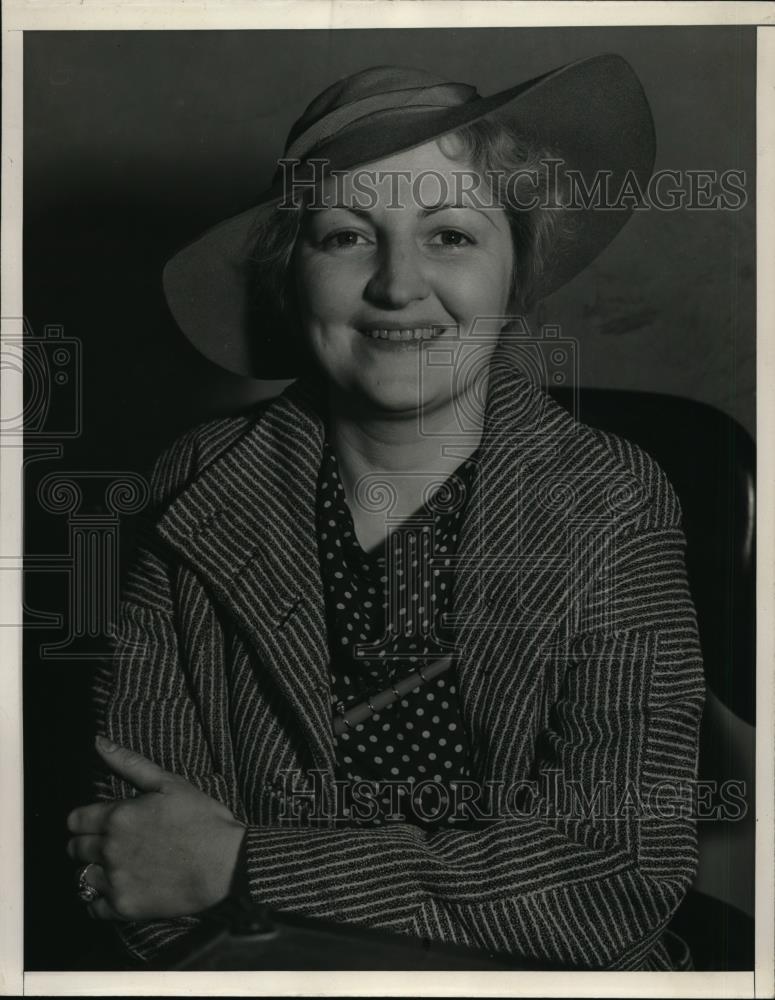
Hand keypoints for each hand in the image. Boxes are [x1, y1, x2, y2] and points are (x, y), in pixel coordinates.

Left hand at [67, 735, 245, 920]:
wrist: (226, 864)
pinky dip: (99, 900)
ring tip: (115, 867)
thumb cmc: (202, 820)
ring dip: (93, 871)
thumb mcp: (170, 783)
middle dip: (87, 844)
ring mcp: (116, 880)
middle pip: (74, 849)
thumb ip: (130, 763)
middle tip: (110, 843)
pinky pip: (93, 908)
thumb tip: (98, 742)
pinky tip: (118, 889)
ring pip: (81, 877)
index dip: (84, 820)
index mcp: (118, 816)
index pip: (75, 820)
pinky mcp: (124, 907)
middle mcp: (110, 848)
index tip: (98, 823)